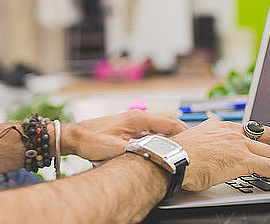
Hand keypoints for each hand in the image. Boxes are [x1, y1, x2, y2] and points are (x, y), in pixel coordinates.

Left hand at [63, 110, 188, 160]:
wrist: (74, 137)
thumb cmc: (90, 140)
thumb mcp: (114, 148)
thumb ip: (135, 149)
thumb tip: (153, 154)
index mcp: (136, 118)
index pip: (167, 120)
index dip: (183, 130)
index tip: (195, 139)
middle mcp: (135, 116)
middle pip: (165, 120)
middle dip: (180, 131)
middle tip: (193, 143)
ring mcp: (131, 120)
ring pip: (158, 125)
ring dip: (170, 133)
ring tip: (181, 145)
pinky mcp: (127, 127)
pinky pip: (150, 129)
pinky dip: (159, 135)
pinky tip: (161, 145)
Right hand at [172, 119, 269, 190]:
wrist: (169, 159)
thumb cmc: (174, 157)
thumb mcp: (194, 146)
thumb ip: (208, 147)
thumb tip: (211, 160)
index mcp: (217, 126)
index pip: (248, 129)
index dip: (263, 138)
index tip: (269, 144)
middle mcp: (229, 130)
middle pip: (266, 136)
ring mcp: (236, 143)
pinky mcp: (242, 158)